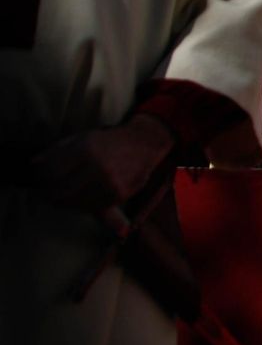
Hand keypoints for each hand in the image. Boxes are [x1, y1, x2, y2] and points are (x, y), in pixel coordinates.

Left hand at [30, 113, 175, 212]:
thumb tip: (33, 165)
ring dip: (62, 201)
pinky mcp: (119, 195)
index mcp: (87, 149)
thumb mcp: (82, 137)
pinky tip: (76, 198)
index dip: (40, 177)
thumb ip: (57, 150)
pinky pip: (92, 207)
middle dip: (47, 193)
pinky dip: (80, 206)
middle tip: (44, 191)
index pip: (51, 171)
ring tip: (59, 195)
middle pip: (60, 191)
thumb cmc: (109, 140)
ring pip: (74, 202)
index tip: (37, 178)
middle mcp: (99, 167)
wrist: (145, 144)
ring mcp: (110, 183)